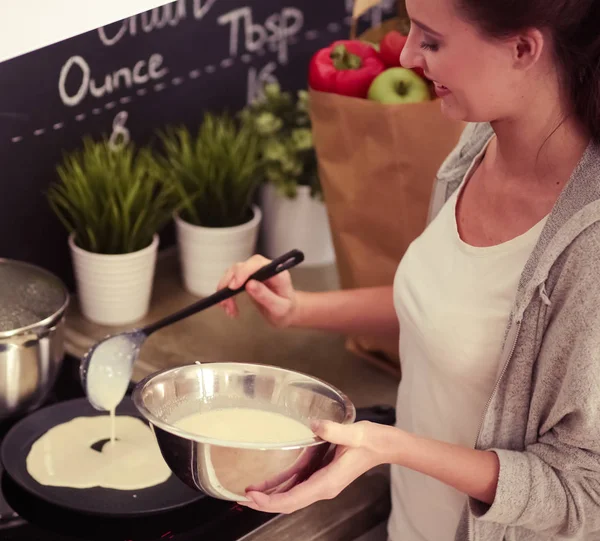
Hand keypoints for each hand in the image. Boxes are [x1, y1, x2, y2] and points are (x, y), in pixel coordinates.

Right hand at [217, 254, 298, 327]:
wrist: (287, 311)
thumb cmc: (286, 309)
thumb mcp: (279, 307)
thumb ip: (266, 296)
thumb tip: (250, 285)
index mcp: (276, 272)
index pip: (257, 263)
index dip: (243, 272)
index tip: (233, 286)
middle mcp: (264, 268)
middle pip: (241, 267)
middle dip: (229, 283)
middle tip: (226, 302)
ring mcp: (254, 272)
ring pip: (232, 274)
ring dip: (225, 291)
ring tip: (229, 309)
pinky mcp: (246, 278)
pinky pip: (231, 281)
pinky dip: (226, 295)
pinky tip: (229, 307)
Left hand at [238, 420, 385, 513]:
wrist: (384, 445)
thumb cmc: (371, 440)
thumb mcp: (354, 433)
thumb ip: (334, 430)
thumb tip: (315, 424)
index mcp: (328, 482)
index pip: (294, 498)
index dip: (271, 501)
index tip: (253, 497)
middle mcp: (323, 487)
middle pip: (288, 503)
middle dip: (264, 503)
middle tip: (240, 497)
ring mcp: (322, 483)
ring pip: (291, 497)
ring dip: (270, 497)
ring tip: (248, 493)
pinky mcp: (321, 476)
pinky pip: (297, 486)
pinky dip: (280, 487)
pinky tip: (268, 484)